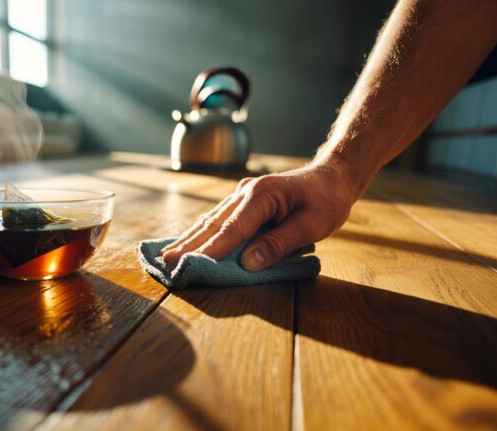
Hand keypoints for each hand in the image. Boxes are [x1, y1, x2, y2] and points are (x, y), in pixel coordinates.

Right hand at [159, 158, 358, 269]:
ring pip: (210, 220)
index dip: (211, 249)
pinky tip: (189, 242)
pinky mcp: (243, 201)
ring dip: (189, 239)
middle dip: (188, 244)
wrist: (332, 177)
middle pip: (212, 223)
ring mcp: (242, 194)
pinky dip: (201, 232)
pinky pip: (217, 218)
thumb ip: (279, 244)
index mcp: (261, 195)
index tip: (190, 265)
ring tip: (167, 255)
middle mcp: (245, 192)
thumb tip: (248, 264)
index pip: (231, 229)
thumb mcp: (311, 225)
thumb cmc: (326, 201)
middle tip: (164, 262)